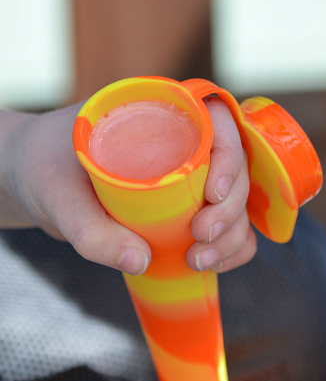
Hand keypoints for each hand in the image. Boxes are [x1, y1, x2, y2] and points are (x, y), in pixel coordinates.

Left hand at [0, 97, 254, 274]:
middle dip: (230, 208)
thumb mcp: (57, 195)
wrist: (30, 179)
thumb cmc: (42, 167)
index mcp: (163, 115)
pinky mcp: (189, 208)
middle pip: (238, 168)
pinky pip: (229, 228)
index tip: (213, 194)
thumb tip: (142, 262)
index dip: (230, 156)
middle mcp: (186, 142)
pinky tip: (212, 265)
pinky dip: (232, 249)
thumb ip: (91, 231)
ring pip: (239, 202)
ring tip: (198, 261)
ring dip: (233, 235)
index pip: (220, 122)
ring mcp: (192, 177)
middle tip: (200, 236)